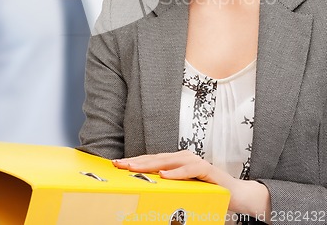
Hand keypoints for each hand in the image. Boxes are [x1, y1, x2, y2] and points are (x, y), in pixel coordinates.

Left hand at [112, 149, 241, 210]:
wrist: (236, 195)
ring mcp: (195, 162)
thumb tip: (146, 193)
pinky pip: (189, 170)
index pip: (152, 160)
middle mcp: (184, 158)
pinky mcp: (206, 169)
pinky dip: (176, 173)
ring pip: (169, 161)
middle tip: (120, 165)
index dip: (135, 162)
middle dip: (137, 161)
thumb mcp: (183, 190)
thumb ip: (168, 188)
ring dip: (151, 164)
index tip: (117, 165)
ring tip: (135, 168)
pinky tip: (164, 175)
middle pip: (156, 158)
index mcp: (176, 162)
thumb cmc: (207, 193)